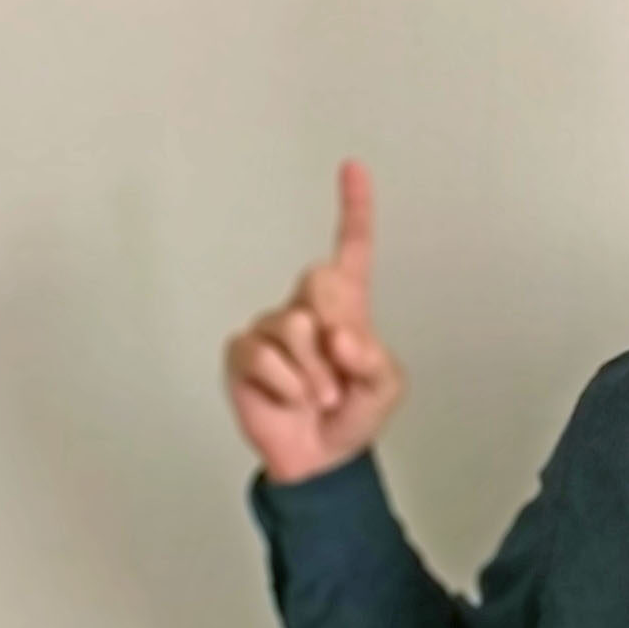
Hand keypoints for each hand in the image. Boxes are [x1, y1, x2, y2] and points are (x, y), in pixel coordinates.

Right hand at [223, 159, 405, 483]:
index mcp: (348, 306)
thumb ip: (373, 359)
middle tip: (341, 373)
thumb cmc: (352, 415)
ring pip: (293, 327)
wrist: (320, 460)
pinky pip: (263, 355)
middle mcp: (307, 308)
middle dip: (336, 330)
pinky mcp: (244, 354)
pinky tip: (290, 399)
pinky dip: (286, 385)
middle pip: (319, 281)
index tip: (352, 167)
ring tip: (320, 398)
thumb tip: (339, 336)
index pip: (351, 247)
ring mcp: (272, 329)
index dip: (354, 207)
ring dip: (315, 374)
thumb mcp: (384, 388)